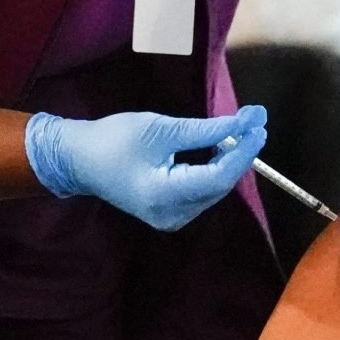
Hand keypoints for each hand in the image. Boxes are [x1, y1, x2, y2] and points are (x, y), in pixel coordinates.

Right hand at [25, 106, 267, 231]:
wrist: (79, 160)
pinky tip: (220, 147)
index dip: (243, 152)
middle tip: (254, 121)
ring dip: (229, 160)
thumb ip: (204, 130)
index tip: (260, 126)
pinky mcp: (170, 213)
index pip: (219, 177)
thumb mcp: (160, 129)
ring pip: (214, 189)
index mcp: (165, 195)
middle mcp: (172, 215)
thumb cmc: (113, 140)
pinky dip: (214, 169)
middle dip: (239, 153)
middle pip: (219, 185)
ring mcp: (171, 218)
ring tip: (242, 130)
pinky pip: (202, 191)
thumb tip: (243, 123)